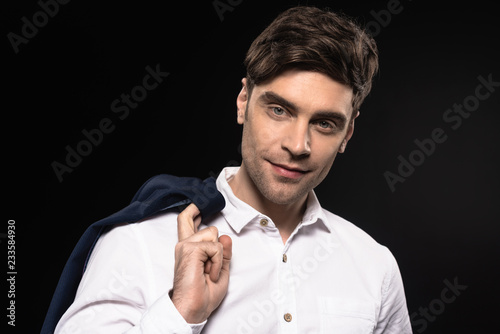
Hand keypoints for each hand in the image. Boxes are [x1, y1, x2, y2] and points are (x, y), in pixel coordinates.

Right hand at [171, 203, 231, 323]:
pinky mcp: (190, 249)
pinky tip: (209, 273)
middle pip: (196, 221)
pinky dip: (218, 262)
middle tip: (208, 263)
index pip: (186, 221)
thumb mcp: (220, 269)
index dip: (192, 210)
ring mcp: (185, 245)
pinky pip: (216, 247)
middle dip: (210, 234)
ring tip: (210, 271)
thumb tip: (225, 237)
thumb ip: (223, 252)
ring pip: (213, 234)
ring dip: (218, 255)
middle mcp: (184, 244)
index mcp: (188, 248)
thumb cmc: (204, 294)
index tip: (198, 205)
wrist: (194, 308)